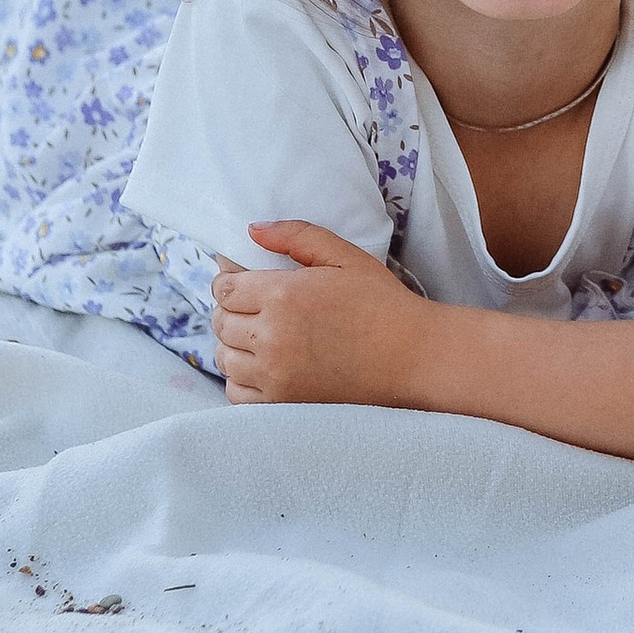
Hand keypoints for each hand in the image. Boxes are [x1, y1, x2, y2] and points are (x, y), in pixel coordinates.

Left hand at [212, 221, 439, 405]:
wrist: (413, 358)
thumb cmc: (382, 303)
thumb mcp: (345, 258)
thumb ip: (296, 236)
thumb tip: (252, 230)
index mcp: (284, 295)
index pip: (224, 287)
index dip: (229, 281)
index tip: (243, 282)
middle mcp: (271, 336)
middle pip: (220, 321)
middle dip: (231, 310)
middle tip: (254, 306)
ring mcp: (274, 374)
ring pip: (224, 356)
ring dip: (234, 344)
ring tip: (259, 335)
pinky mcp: (282, 402)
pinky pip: (236, 391)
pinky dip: (241, 377)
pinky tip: (264, 365)